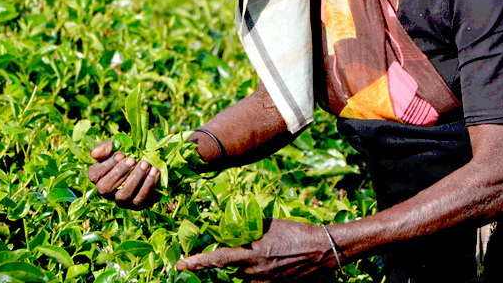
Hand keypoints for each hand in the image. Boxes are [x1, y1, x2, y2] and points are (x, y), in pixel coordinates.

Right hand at [87, 139, 160, 209]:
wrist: (146, 160)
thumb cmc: (126, 153)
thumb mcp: (115, 146)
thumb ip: (104, 147)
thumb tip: (94, 154)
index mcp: (98, 178)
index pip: (95, 175)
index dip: (107, 165)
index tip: (121, 154)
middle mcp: (107, 193)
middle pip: (105, 188)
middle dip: (119, 172)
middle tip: (132, 159)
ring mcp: (122, 201)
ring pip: (123, 195)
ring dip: (135, 178)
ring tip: (145, 164)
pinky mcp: (137, 204)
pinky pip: (141, 198)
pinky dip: (149, 184)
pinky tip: (154, 171)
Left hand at [176, 219, 337, 280]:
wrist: (322, 250)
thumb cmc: (296, 232)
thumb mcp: (269, 225)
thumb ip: (248, 229)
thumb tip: (233, 226)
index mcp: (252, 254)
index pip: (217, 260)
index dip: (197, 263)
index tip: (180, 265)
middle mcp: (255, 272)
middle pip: (229, 270)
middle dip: (226, 263)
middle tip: (233, 252)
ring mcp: (265, 282)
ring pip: (243, 277)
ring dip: (243, 268)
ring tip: (260, 254)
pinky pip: (256, 282)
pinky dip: (255, 273)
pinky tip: (268, 262)